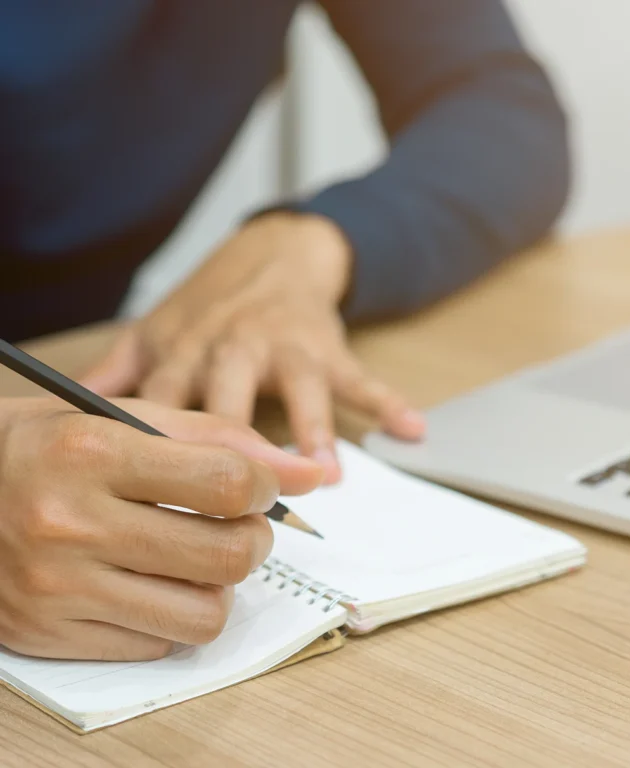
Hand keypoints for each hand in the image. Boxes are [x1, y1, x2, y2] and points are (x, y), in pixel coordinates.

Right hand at [0, 397, 321, 660]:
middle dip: (255, 539)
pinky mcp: (50, 634)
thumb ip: (220, 438)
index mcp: (93, 454)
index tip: (262, 485)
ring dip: (222, 585)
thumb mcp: (126, 416)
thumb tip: (307, 473)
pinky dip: (175, 613)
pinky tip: (154, 581)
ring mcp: (58, 588)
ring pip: (203, 614)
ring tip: (202, 557)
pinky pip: (159, 642)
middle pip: (226, 555)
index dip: (266, 485)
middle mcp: (71, 525)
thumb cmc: (50, 444)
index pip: (226, 482)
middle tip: (239, 524)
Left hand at [81, 213, 424, 482]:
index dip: (157, 451)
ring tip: (327, 475)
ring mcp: (287, 347)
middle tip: (239, 502)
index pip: (167, 405)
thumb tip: (64, 416)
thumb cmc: (212, 304)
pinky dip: (389, 402)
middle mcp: (234, 347)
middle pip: (231, 399)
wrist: (273, 253)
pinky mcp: (329, 348)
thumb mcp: (155, 331)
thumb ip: (116, 373)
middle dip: (235, 447)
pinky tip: (413, 429)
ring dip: (314, 430)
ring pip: (300, 389)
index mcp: (186, 350)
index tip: (150, 502)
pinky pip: (362, 377)